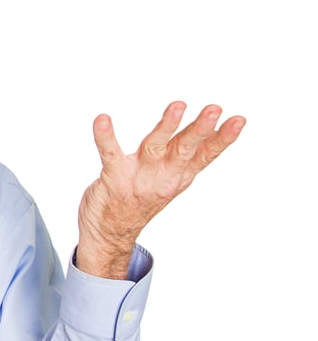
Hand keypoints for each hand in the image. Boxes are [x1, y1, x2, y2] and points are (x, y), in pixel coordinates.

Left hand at [76, 101, 244, 278]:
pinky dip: (105, 136)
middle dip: (200, 129)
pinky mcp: (113, 178)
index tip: (239, 120)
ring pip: (155, 147)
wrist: (109, 235)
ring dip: (167, 126)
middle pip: (185, 149)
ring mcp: (138, 178)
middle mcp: (162, 176)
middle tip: (214, 109)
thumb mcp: (169, 180)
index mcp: (178, 175)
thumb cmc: (138, 199)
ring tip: (178, 106)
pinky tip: (102, 119)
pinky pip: (109, 153)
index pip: (205, 156)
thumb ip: (182, 156)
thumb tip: (204, 128)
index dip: (222, 139)